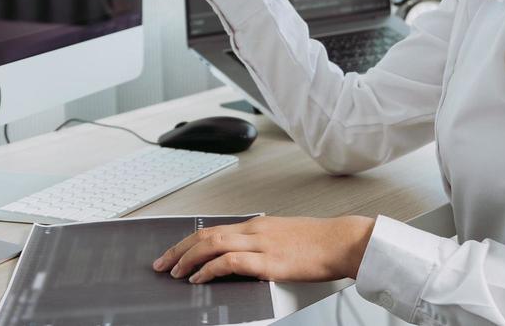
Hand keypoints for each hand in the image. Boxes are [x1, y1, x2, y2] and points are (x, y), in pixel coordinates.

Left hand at [152, 215, 376, 283]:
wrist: (341, 241)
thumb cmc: (318, 242)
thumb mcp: (284, 237)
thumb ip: (262, 243)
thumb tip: (243, 256)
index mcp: (256, 225)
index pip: (212, 229)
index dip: (188, 242)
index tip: (173, 253)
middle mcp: (254, 230)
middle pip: (206, 235)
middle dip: (179, 250)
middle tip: (162, 264)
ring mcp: (260, 244)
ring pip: (212, 245)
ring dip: (188, 259)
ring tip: (175, 273)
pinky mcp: (269, 261)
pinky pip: (230, 262)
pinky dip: (210, 269)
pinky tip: (200, 278)